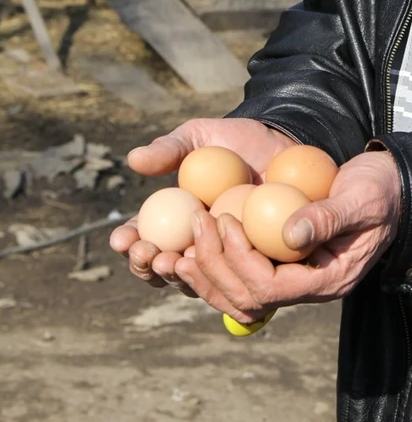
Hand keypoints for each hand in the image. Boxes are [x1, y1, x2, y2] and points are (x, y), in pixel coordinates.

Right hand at [109, 117, 295, 290]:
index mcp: (169, 223)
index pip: (141, 241)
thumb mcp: (198, 138)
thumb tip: (134, 159)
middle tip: (153, 255)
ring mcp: (223, 258)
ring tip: (177, 261)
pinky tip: (221, 260)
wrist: (278, 144)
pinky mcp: (255, 263)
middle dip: (149, 268)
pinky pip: (238, 278)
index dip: (129, 244)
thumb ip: (169, 149)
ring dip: (181, 277)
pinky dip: (226, 274)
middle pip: (162, 271)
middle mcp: (192, 246)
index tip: (124, 239)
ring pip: (196, 283)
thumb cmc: (231, 141)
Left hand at [172, 151, 400, 322]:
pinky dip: (216, 264)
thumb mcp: (361, 197)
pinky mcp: (283, 264)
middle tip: (195, 231)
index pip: (271, 287)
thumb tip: (288, 234)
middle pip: (248, 299)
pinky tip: (197, 243)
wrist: (391, 186)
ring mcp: (295, 278)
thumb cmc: (381, 189)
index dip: (241, 259)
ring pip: (238, 297)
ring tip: (181, 248)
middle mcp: (309, 288)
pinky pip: (241, 277)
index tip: (224, 220)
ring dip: (208, 274)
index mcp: (330, 280)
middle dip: (215, 269)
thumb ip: (329, 216)